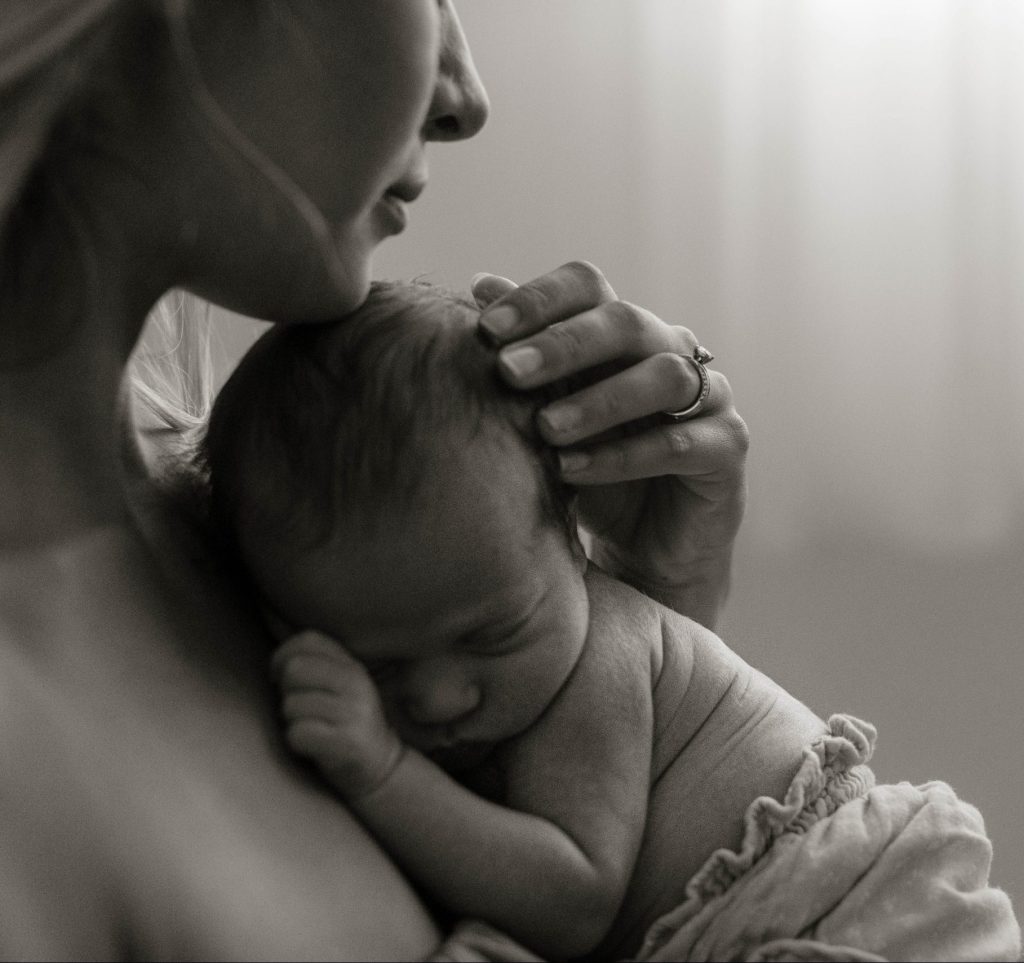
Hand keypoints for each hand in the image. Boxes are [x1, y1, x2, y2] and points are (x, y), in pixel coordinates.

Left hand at [271, 631, 403, 798]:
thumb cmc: (345, 722)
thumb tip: (278, 662)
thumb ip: (317, 665)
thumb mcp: (341, 686)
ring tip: (311, 727)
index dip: (282, 656)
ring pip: (291, 704)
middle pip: (294, 670)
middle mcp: (356, 683)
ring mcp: (353, 712)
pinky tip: (312, 744)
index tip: (279, 678)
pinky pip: (297, 734)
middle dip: (286, 691)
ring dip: (291, 721)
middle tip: (299, 707)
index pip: (308, 641)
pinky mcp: (346, 743)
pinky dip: (296, 741)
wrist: (381, 765)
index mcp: (352, 665)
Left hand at [472, 262, 747, 626]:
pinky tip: (573, 470)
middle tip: (508, 372)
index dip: (540, 299)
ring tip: (545, 429)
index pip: (589, 288)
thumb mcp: (548, 411)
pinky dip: (623, 455)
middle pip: (627, 321)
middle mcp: (672, 352)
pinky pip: (680, 443)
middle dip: (563, 344)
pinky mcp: (726, 450)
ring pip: (664, 376)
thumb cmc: (590, 472)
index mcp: (624, 334)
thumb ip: (525, 354)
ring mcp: (709, 398)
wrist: (640, 553)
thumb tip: (481, 282)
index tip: (487, 328)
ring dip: (598, 401)